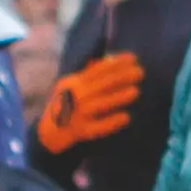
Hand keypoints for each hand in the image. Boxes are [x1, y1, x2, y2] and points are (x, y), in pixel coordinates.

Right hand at [31, 51, 145, 157]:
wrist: (50, 132)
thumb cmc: (67, 103)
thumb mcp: (71, 85)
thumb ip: (88, 72)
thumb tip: (110, 59)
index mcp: (73, 82)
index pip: (98, 69)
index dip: (116, 63)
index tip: (133, 58)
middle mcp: (75, 97)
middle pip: (102, 84)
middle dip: (122, 76)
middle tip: (140, 72)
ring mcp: (78, 114)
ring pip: (101, 104)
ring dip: (119, 97)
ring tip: (135, 91)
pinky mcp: (82, 131)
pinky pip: (99, 127)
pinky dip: (112, 122)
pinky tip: (126, 117)